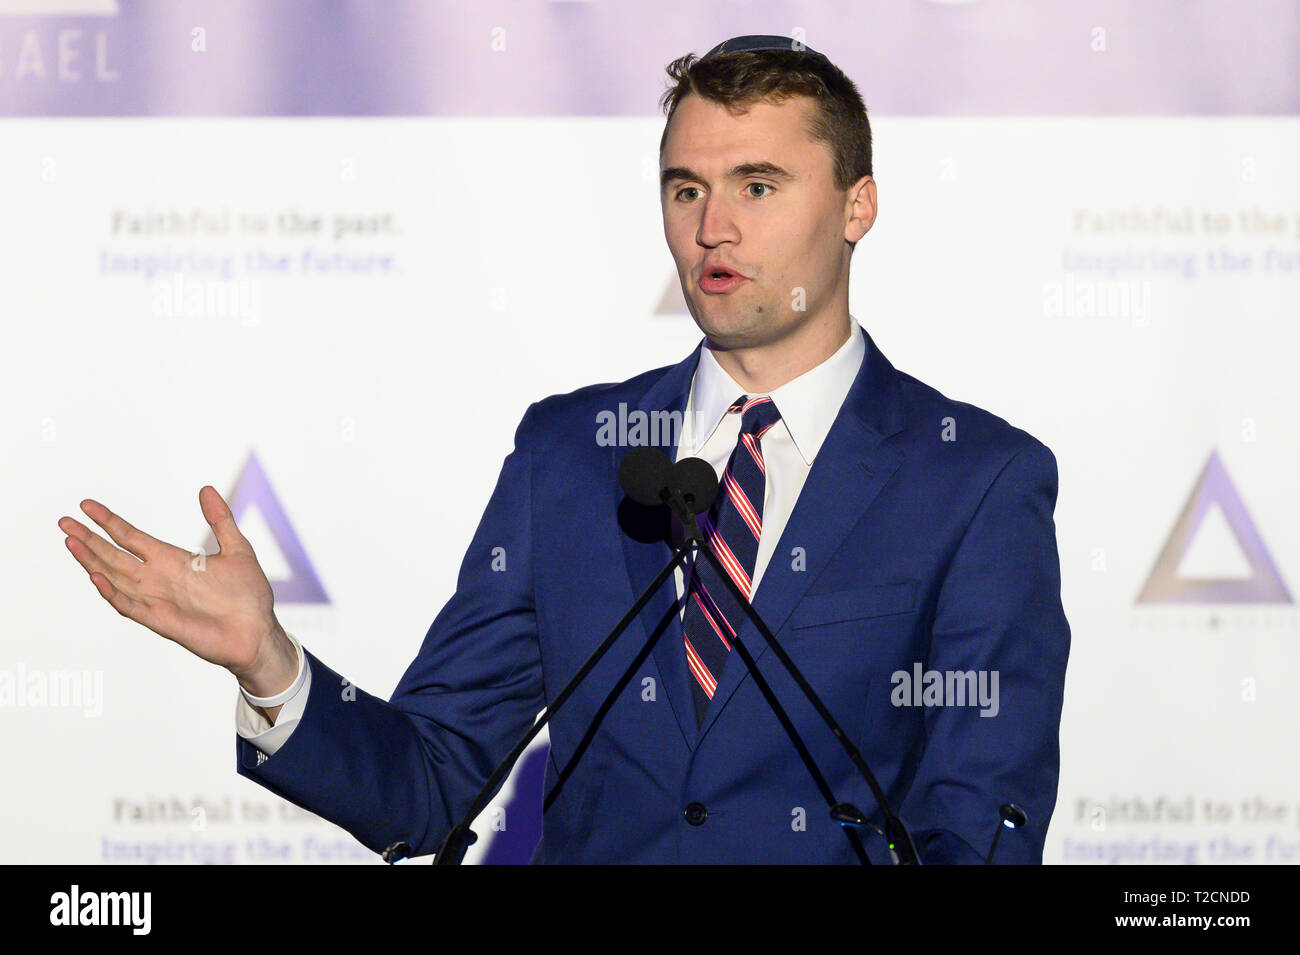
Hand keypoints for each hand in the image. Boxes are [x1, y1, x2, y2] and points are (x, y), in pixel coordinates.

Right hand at [57, 486, 297, 700]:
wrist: (258, 633)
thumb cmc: (248, 594)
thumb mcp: (237, 549)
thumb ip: (220, 520)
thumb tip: (205, 489)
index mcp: (173, 560)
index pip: (131, 537)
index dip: (109, 521)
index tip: (87, 505)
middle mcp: (159, 578)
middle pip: (114, 555)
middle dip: (89, 539)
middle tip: (64, 521)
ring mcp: (157, 599)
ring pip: (115, 578)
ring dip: (92, 561)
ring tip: (71, 542)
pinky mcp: (161, 620)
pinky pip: (129, 606)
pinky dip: (111, 593)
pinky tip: (96, 576)